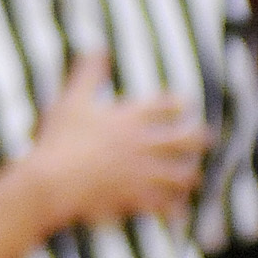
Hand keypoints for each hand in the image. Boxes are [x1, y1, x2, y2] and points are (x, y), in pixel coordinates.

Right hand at [23, 53, 209, 232]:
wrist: (51, 181)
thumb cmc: (58, 140)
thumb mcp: (70, 101)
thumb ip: (87, 74)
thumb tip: (96, 47)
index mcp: (130, 117)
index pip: (168, 105)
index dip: (179, 104)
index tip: (184, 105)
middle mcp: (144, 144)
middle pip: (187, 139)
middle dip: (200, 138)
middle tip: (206, 139)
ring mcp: (143, 173)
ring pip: (182, 175)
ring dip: (188, 175)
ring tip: (190, 176)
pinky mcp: (136, 198)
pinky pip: (166, 205)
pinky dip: (174, 208)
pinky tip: (178, 211)